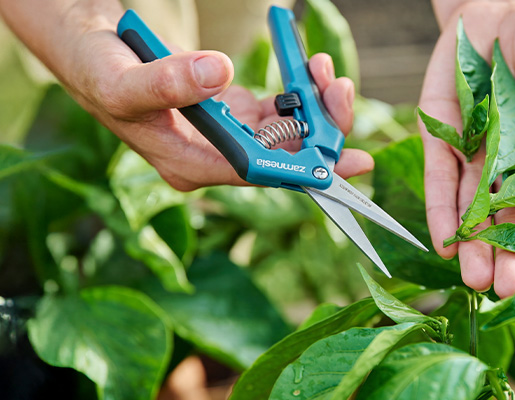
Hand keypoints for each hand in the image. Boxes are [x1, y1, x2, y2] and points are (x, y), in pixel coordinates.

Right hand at [70, 32, 370, 190]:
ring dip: (314, 105)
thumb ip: (166, 82)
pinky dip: (299, 92)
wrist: (92, 49)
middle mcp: (213, 159)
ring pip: (288, 133)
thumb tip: (220, 73)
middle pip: (283, 158)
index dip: (306, 170)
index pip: (258, 174)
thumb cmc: (99, 70)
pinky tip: (311, 68)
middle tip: (340, 90)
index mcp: (189, 165)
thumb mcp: (122, 81)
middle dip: (321, 128)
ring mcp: (226, 137)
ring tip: (325, 70)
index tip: (347, 162)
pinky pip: (279, 111)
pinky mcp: (232, 115)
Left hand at [419, 1, 514, 297]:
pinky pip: (441, 184)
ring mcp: (478, 160)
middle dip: (511, 257)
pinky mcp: (442, 144)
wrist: (500, 12)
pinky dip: (442, 213)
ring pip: (476, 212)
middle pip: (514, 222)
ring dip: (476, 247)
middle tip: (508, 290)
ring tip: (477, 280)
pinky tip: (445, 244)